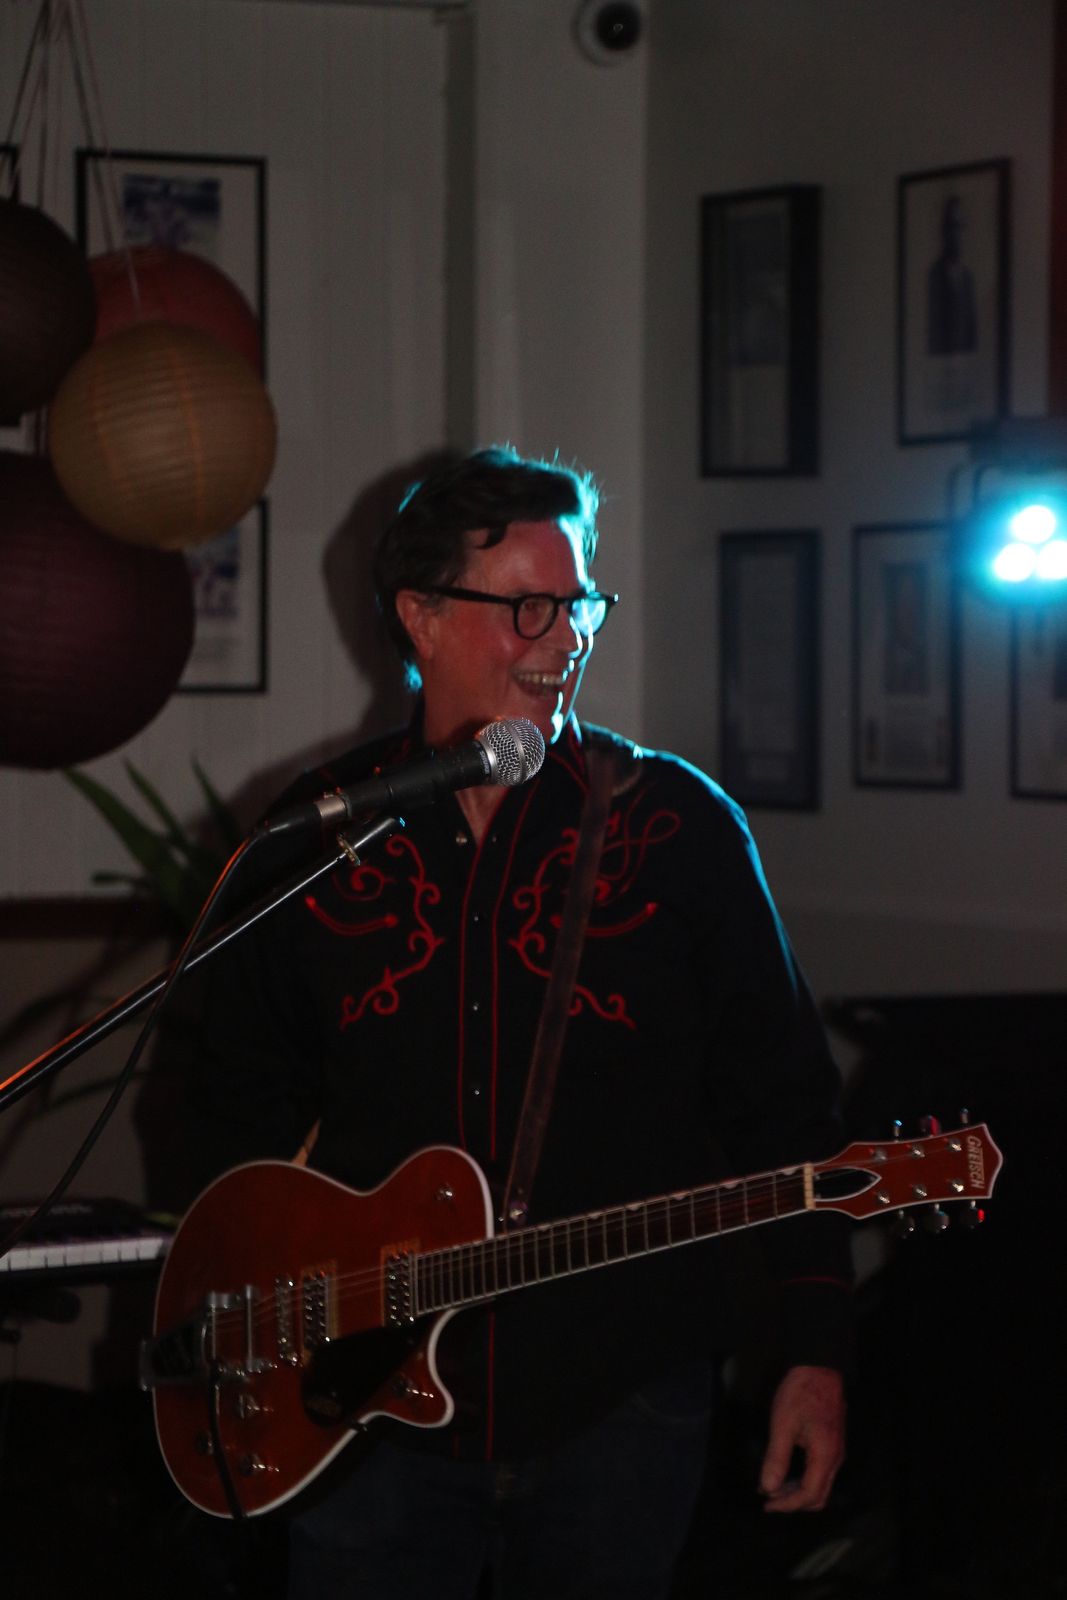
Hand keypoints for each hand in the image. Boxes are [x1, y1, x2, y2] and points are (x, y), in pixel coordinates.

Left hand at [759, 1364, 844, 1512]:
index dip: (787, 1505)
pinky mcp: (833, 1443)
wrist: (819, 1367)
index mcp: (825, 1456)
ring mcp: (837, 1451)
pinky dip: (804, 1479)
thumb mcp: (783, 1425)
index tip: (766, 1504)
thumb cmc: (800, 1394)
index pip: (809, 1494)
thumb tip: (768, 1488)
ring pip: (821, 1485)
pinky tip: (788, 1471)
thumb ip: (777, 1458)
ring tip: (774, 1487)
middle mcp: (836, 1458)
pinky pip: (821, 1472)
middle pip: (819, 1496)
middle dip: (794, 1503)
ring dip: (799, 1491)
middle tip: (770, 1499)